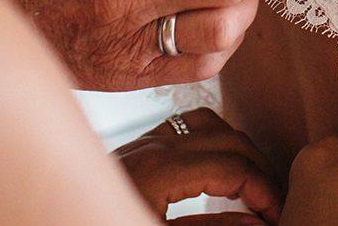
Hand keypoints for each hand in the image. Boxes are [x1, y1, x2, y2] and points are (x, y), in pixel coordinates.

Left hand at [114, 108, 280, 224]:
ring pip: (211, 123)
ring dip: (239, 148)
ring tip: (253, 183)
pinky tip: (220, 165)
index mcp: (159, 173)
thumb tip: (258, 225)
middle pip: (230, 139)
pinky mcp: (140, 144)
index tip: (278, 215)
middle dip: (260, 170)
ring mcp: (145, 140)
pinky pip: (188, 124)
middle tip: (274, 203)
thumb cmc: (104, 221)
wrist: (59, 218)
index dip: (264, 191)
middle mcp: (153, 147)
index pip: (232, 168)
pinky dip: (215, 137)